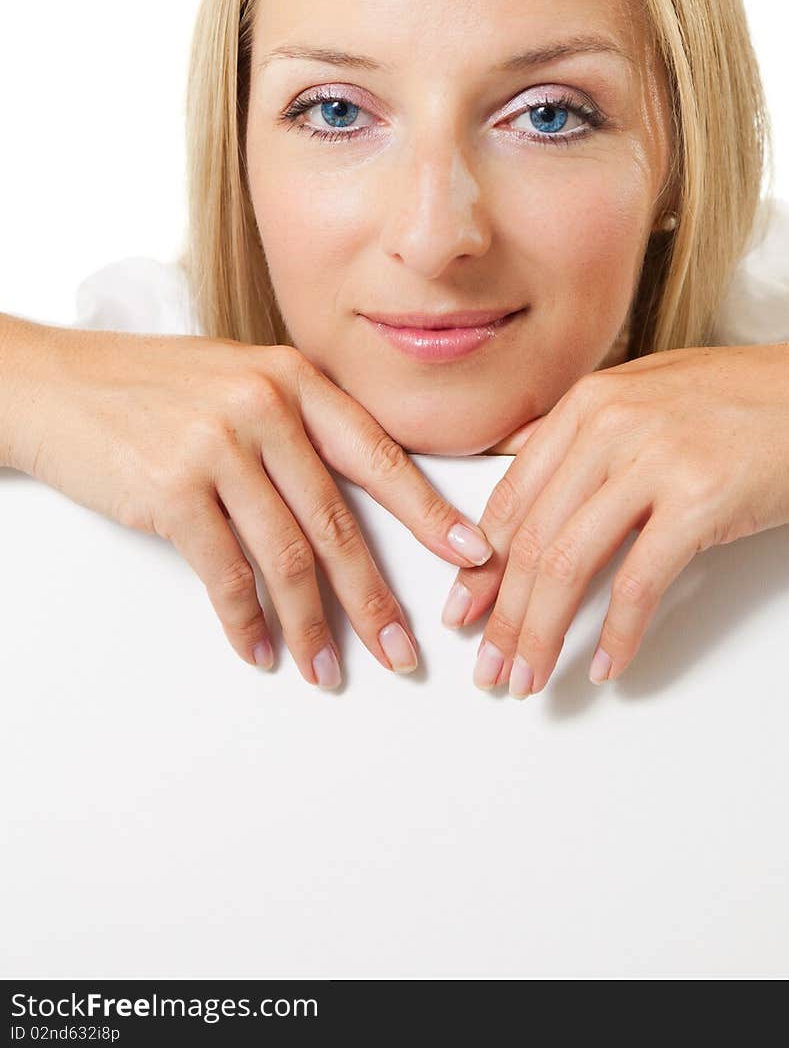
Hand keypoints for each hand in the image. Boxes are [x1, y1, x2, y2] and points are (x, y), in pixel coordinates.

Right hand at [17, 324, 493, 683]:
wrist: (56, 383)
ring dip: (310, 625)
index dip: (428, 512)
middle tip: (402, 649)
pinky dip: (245, 621)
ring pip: (287, 556)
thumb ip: (298, 422)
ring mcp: (218, 445)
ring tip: (328, 669)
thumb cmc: (150, 387)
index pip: (379, 455)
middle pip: (339, 521)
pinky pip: (226, 573)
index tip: (472, 555)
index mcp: (295, 379)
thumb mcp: (239, 378)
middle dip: (375, 597)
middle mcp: (266, 406)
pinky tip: (259, 649)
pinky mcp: (171, 488)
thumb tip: (354, 494)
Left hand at [444, 338, 788, 695]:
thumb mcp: (652, 393)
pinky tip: (606, 665)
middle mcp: (611, 424)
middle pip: (532, 537)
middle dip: (502, 614)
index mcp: (591, 401)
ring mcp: (655, 459)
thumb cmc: (755, 402)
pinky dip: (619, 633)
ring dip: (542, 632)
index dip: (483, 565)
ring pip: (569, 563)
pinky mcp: (702, 499)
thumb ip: (586, 430)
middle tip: (490, 664)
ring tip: (530, 676)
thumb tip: (521, 469)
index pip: (512, 496)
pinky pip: (640, 582)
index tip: (467, 608)